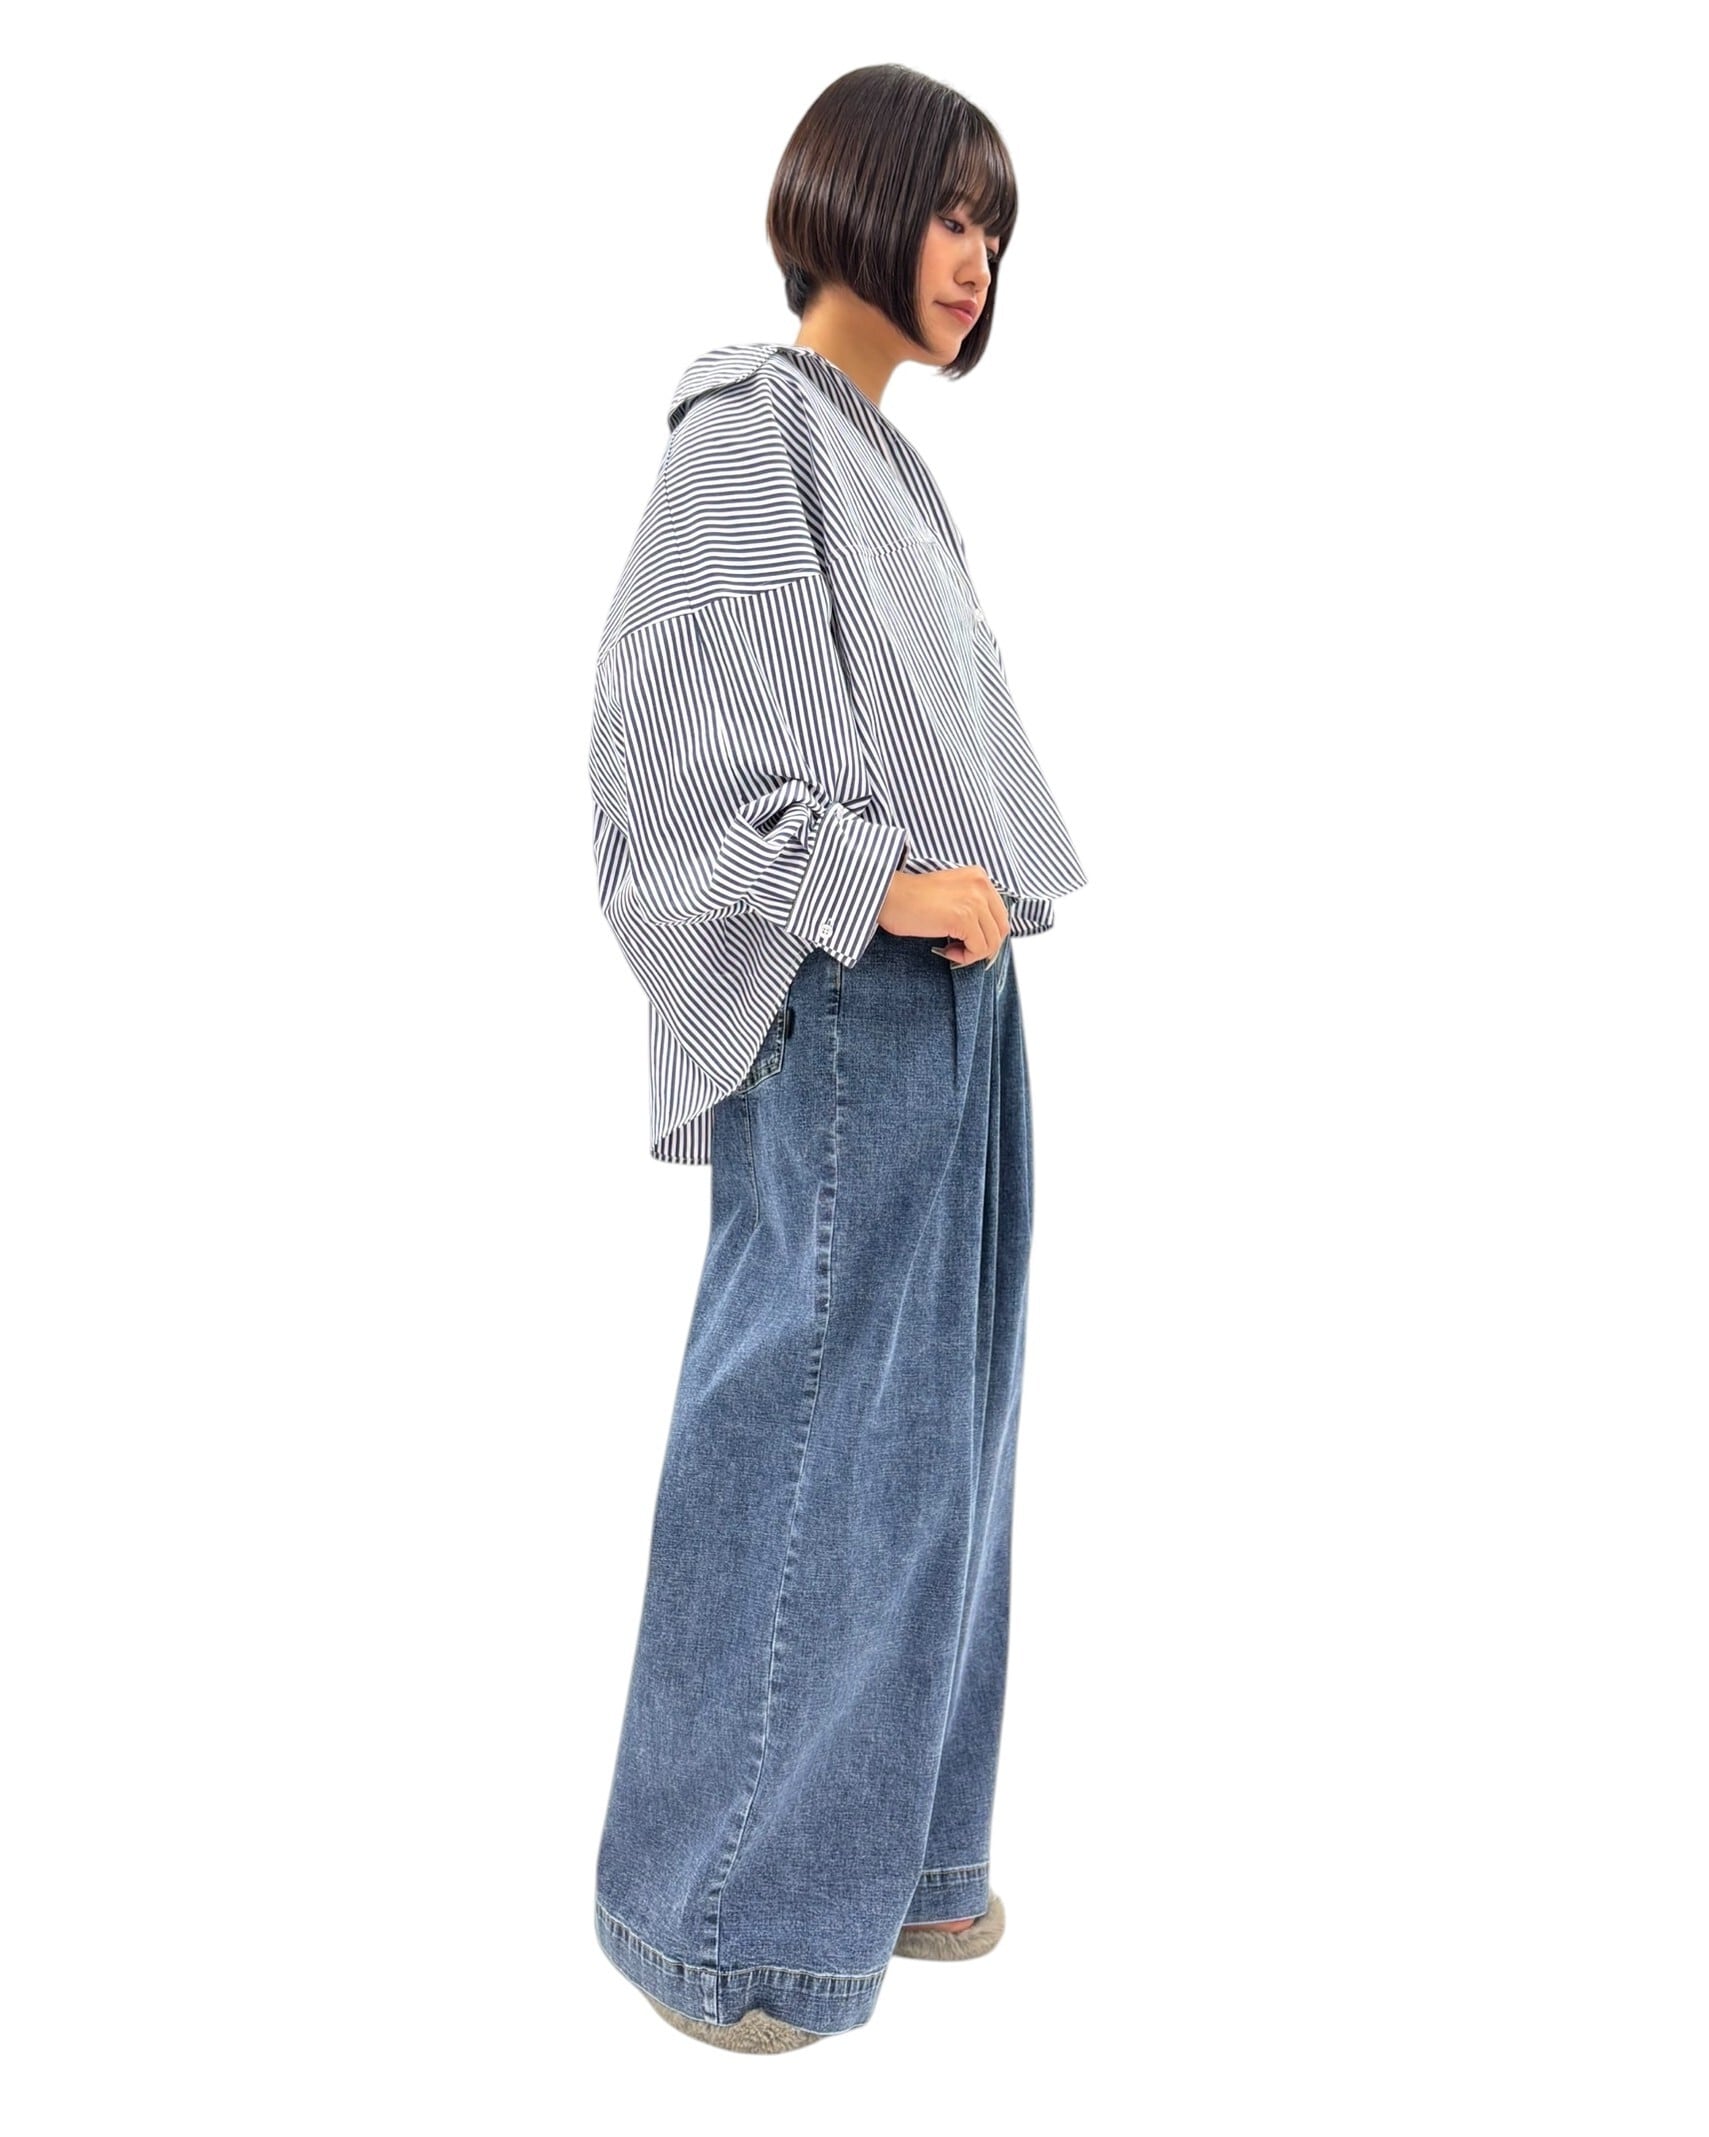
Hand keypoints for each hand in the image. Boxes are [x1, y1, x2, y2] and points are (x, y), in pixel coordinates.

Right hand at [876, 867, 1010, 965]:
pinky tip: (946, 950)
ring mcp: (974, 901)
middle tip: (961, 950)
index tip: (967, 942)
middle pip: (1001, 929)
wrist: (887, 896)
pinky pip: (979, 949)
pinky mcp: (964, 918)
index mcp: (979, 877)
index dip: (987, 934)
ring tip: (951, 950)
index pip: (1000, 915)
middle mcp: (981, 885)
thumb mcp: (951, 893)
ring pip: (992, 942)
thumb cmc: (911, 899)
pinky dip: (964, 957)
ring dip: (972, 953)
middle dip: (983, 946)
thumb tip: (986, 934)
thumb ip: (971, 905)